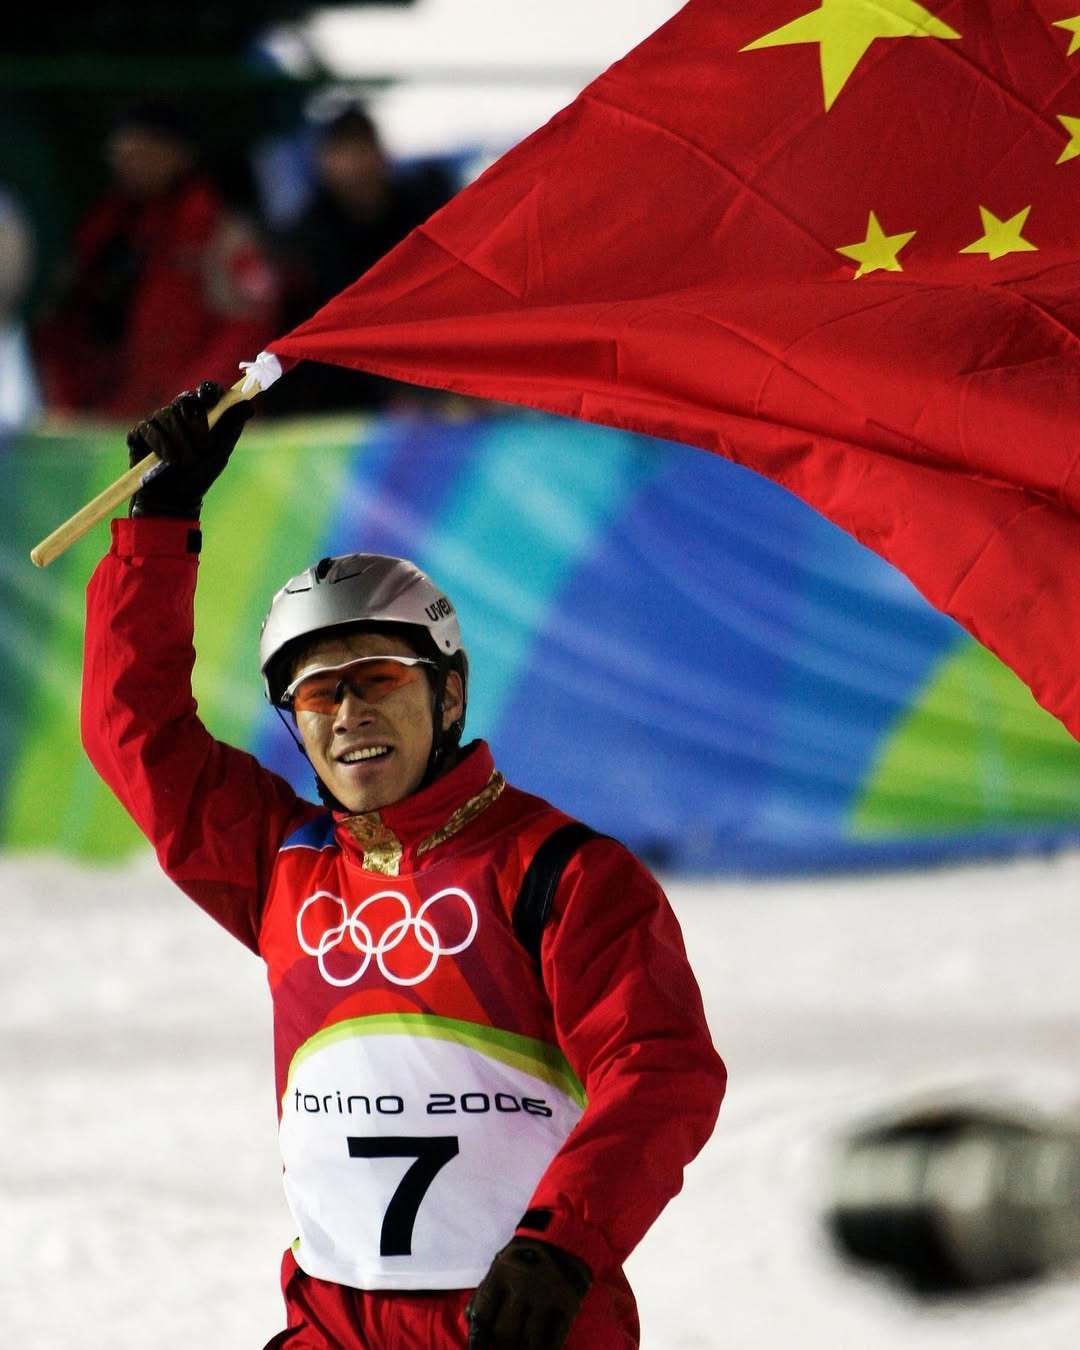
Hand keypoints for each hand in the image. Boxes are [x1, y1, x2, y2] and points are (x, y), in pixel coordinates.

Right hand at [127, 381, 251, 518]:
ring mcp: (159, 421)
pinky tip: (165, 459)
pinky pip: (150, 428)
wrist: (175, 499)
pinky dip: (160, 444)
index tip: (210, 400)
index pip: (206, 391)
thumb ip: (232, 427)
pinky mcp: (141, 432)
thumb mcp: (221, 452)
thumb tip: (247, 405)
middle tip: (203, 448)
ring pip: (167, 415)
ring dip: (179, 441)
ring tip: (183, 462)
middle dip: (196, 424)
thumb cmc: (200, 475)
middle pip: (186, 400)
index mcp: (202, 414)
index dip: (209, 391)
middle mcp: (179, 413)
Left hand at [466, 1237, 590, 1349]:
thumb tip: (471, 1327)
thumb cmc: (524, 1256)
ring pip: (529, 1343)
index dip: (477, 1341)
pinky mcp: (568, 1304)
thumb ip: (484, 1294)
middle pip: (504, 1334)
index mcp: (501, 1272)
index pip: (482, 1316)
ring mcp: (546, 1295)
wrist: (563, 1237)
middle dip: (500, 1349)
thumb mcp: (500, 1265)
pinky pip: (554, 1340)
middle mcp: (522, 1284)